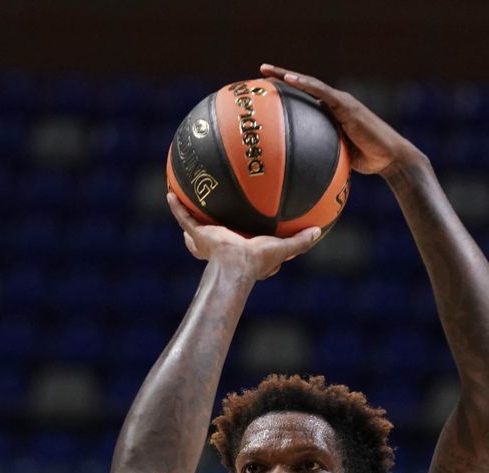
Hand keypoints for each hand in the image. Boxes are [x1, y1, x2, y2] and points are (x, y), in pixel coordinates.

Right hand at [167, 193, 319, 279]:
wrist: (235, 263)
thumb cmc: (257, 260)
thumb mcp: (283, 248)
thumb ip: (300, 242)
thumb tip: (318, 232)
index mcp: (241, 250)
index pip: (241, 245)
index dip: (244, 240)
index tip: (252, 233)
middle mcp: (222, 245)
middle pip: (215, 236)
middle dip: (213, 228)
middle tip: (215, 216)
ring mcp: (207, 240)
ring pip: (195, 229)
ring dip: (190, 220)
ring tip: (186, 203)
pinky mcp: (198, 235)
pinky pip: (184, 218)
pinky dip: (176, 207)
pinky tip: (170, 193)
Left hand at [259, 64, 421, 177]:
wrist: (390, 158)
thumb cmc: (367, 161)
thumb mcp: (339, 157)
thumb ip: (323, 154)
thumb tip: (302, 168)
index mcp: (334, 113)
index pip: (308, 98)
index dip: (290, 91)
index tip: (269, 88)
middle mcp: (336, 103)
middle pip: (306, 86)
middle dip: (282, 77)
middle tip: (262, 70)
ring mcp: (342, 102)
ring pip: (310, 84)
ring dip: (288, 75)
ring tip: (267, 70)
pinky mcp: (347, 106)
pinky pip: (322, 92)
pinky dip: (305, 84)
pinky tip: (289, 79)